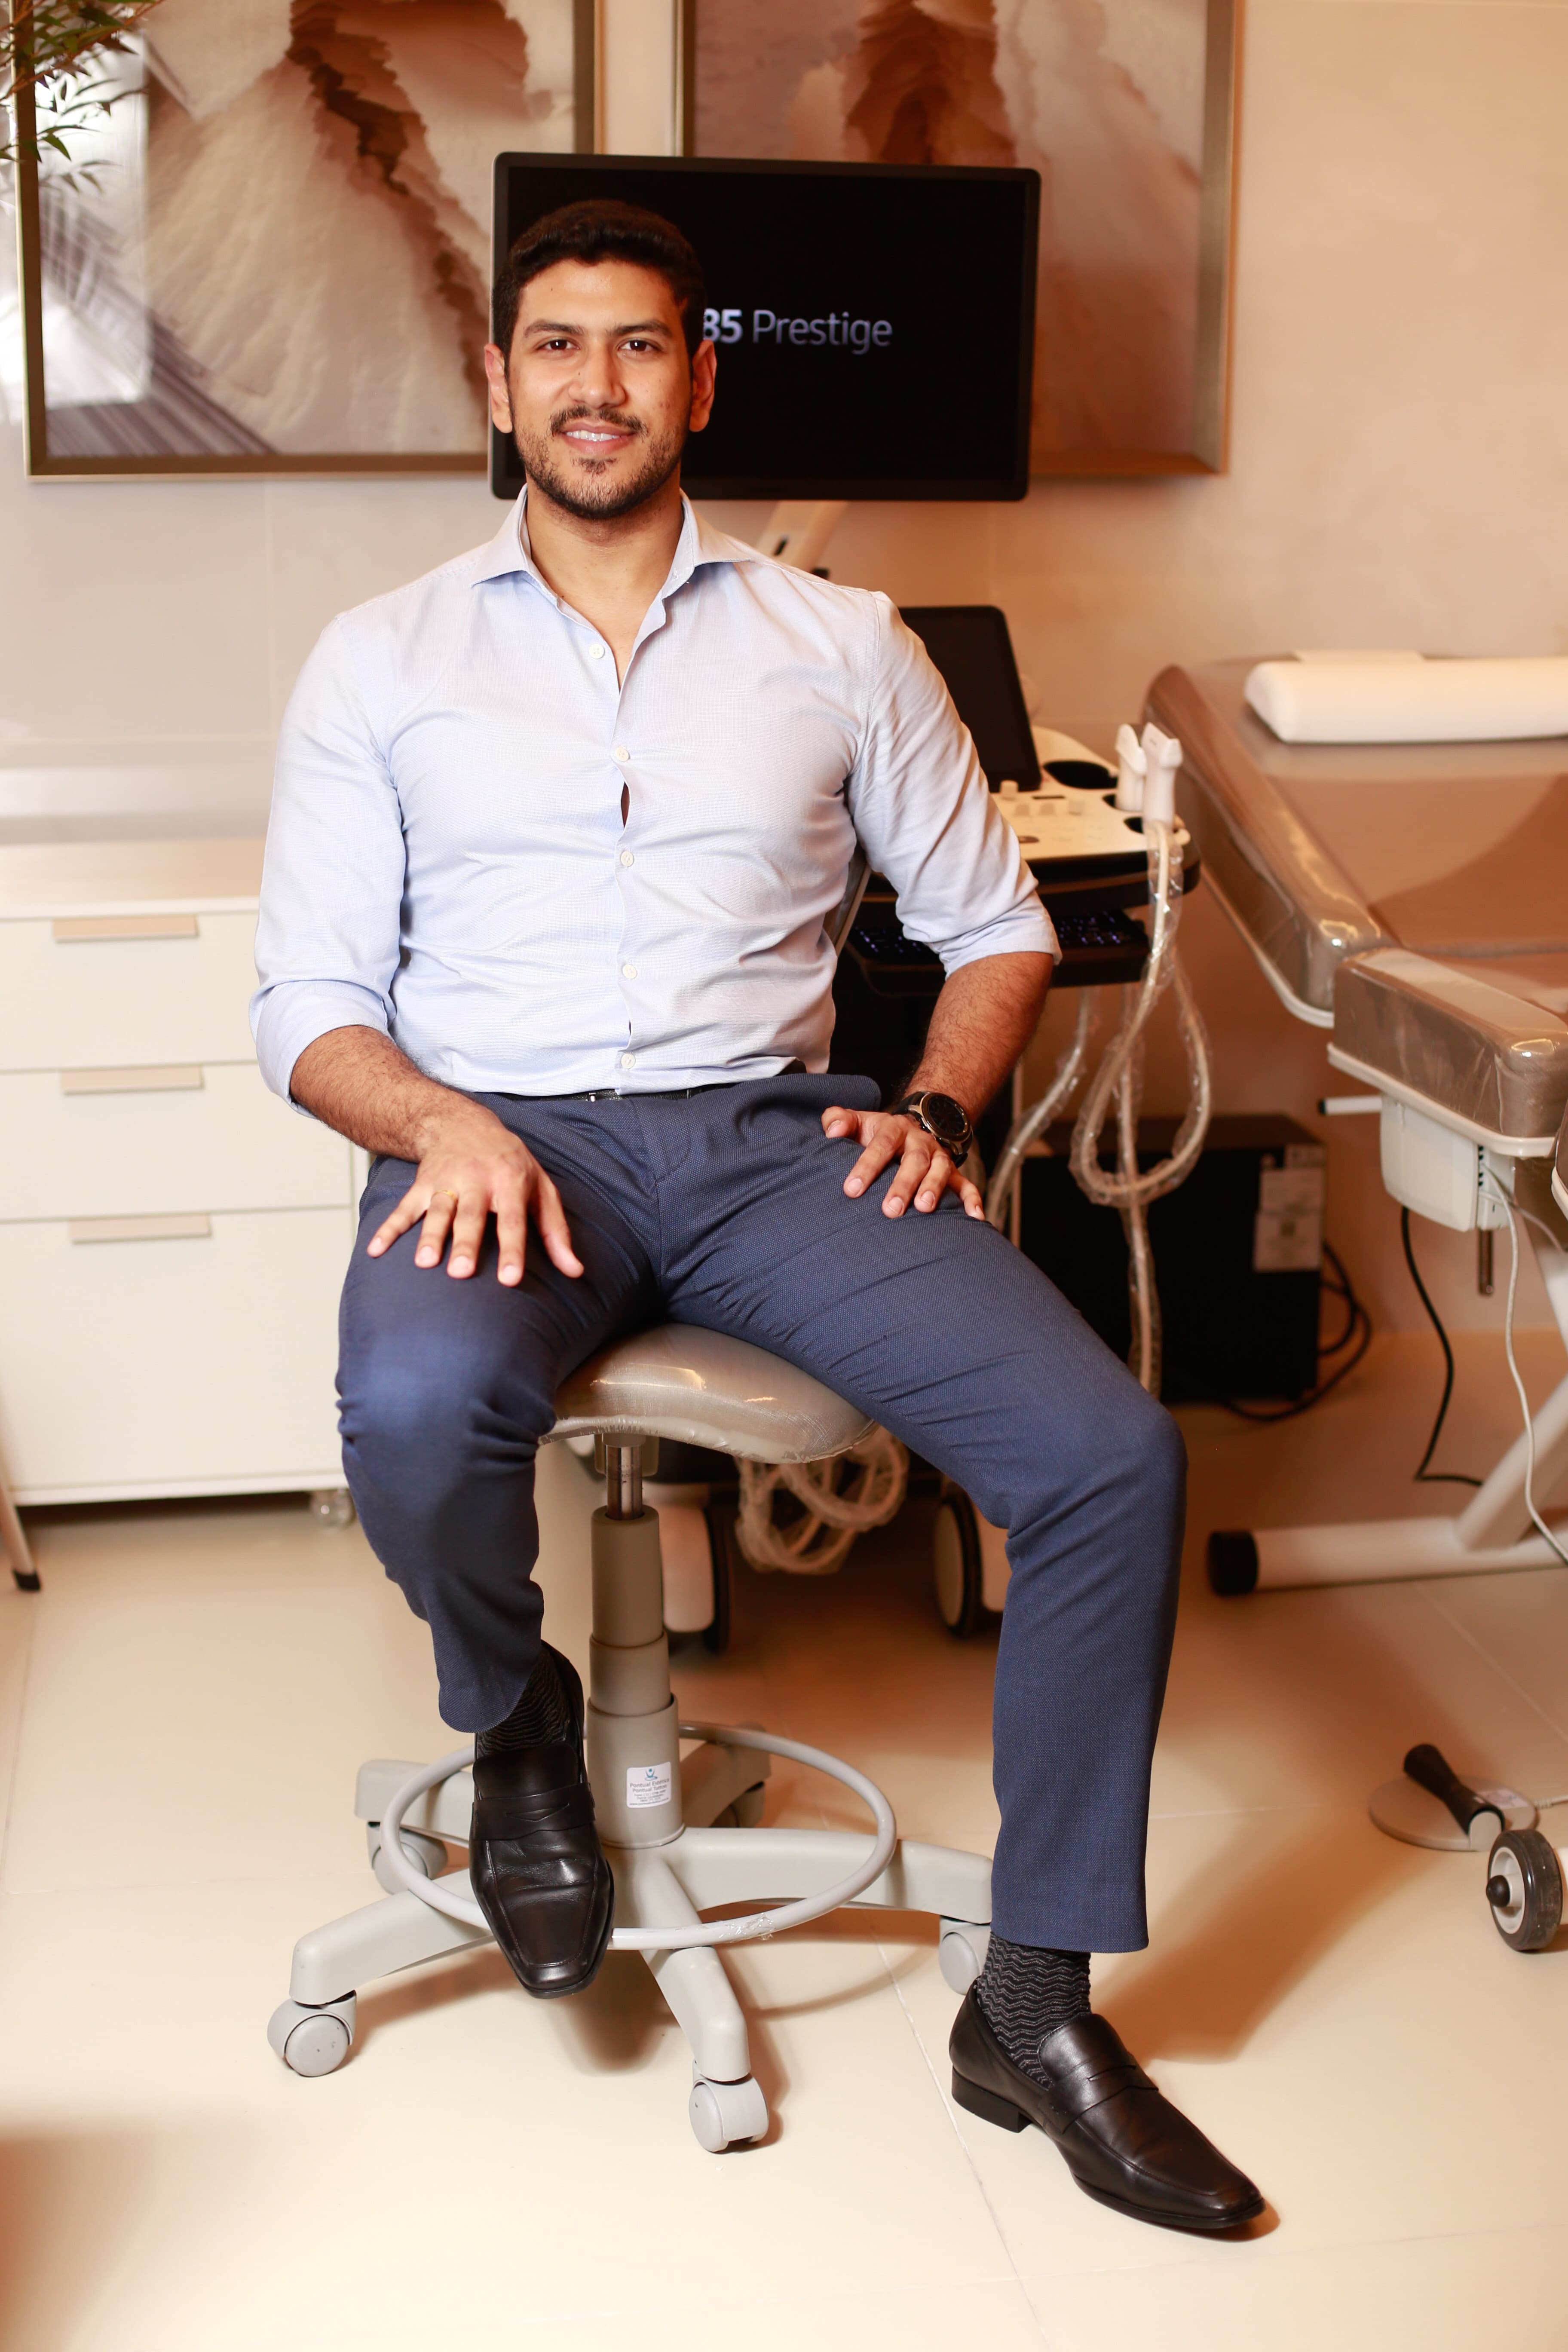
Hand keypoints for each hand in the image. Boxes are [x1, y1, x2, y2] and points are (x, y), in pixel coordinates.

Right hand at [366, 1106, 582, 1284]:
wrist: (463, 1122)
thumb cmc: (510, 1162)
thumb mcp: (541, 1188)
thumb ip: (556, 1232)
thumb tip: (576, 1271)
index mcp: (510, 1183)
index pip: (513, 1222)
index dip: (511, 1250)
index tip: (509, 1280)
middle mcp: (477, 1182)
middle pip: (471, 1217)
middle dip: (465, 1244)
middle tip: (461, 1273)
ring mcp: (446, 1183)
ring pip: (437, 1212)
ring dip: (429, 1237)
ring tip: (424, 1263)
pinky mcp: (422, 1185)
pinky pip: (403, 1208)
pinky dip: (388, 1228)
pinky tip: (375, 1251)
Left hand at [821, 1105, 983, 1219]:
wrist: (915, 1126)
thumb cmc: (877, 1133)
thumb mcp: (858, 1121)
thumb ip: (839, 1120)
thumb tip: (832, 1130)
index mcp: (893, 1130)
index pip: (881, 1145)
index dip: (867, 1166)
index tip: (852, 1189)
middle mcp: (919, 1143)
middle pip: (914, 1161)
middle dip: (903, 1184)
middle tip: (891, 1209)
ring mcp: (939, 1157)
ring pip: (940, 1170)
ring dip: (933, 1188)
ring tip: (924, 1208)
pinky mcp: (953, 1173)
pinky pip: (966, 1185)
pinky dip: (972, 1200)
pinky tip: (975, 1218)